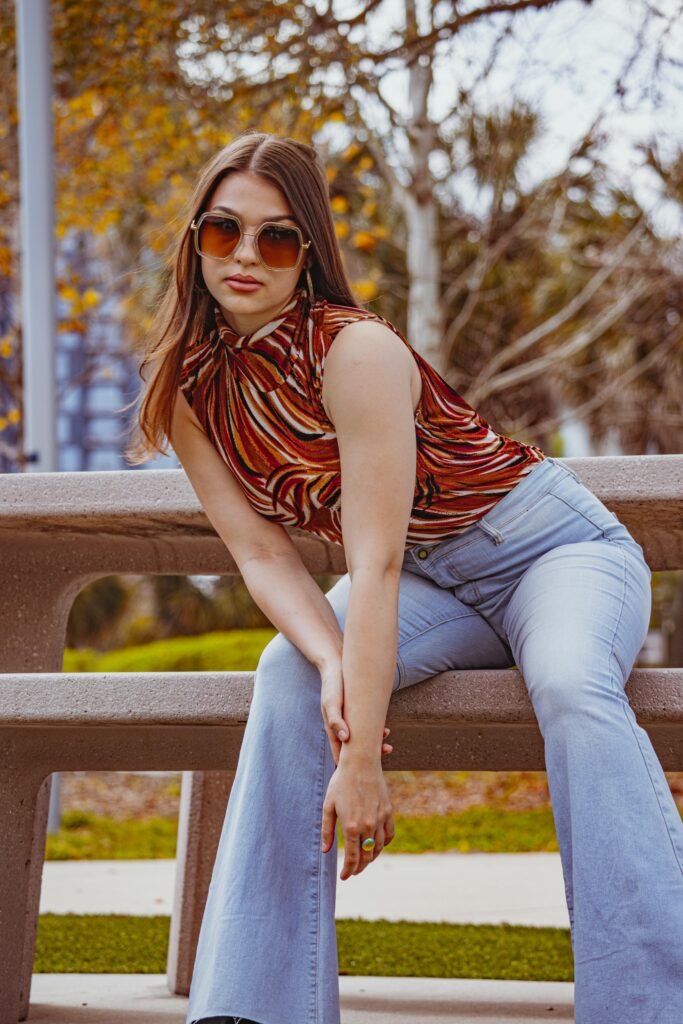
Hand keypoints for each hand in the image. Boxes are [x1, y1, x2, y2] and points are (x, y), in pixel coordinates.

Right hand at [319, 657, 392, 765]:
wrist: (335, 666)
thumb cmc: (332, 685)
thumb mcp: (331, 702)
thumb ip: (335, 720)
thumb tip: (345, 738)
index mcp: (332, 730)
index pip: (340, 754)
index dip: (349, 765)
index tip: (362, 772)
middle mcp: (341, 728)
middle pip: (353, 750)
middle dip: (368, 755)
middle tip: (385, 752)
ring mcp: (349, 721)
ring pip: (362, 740)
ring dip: (374, 744)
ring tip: (388, 745)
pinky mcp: (356, 713)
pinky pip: (366, 727)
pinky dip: (375, 732)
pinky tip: (386, 730)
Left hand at [320, 761, 394, 878]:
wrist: (361, 763)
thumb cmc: (341, 782)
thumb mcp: (328, 806)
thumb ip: (327, 830)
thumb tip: (326, 851)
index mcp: (351, 826)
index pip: (352, 858)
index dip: (348, 871)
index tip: (344, 876)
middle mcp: (368, 826)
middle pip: (366, 857)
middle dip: (359, 868)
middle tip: (352, 872)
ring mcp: (381, 819)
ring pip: (379, 848)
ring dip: (371, 858)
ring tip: (363, 861)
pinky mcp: (388, 811)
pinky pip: (389, 834)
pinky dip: (384, 844)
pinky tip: (377, 846)